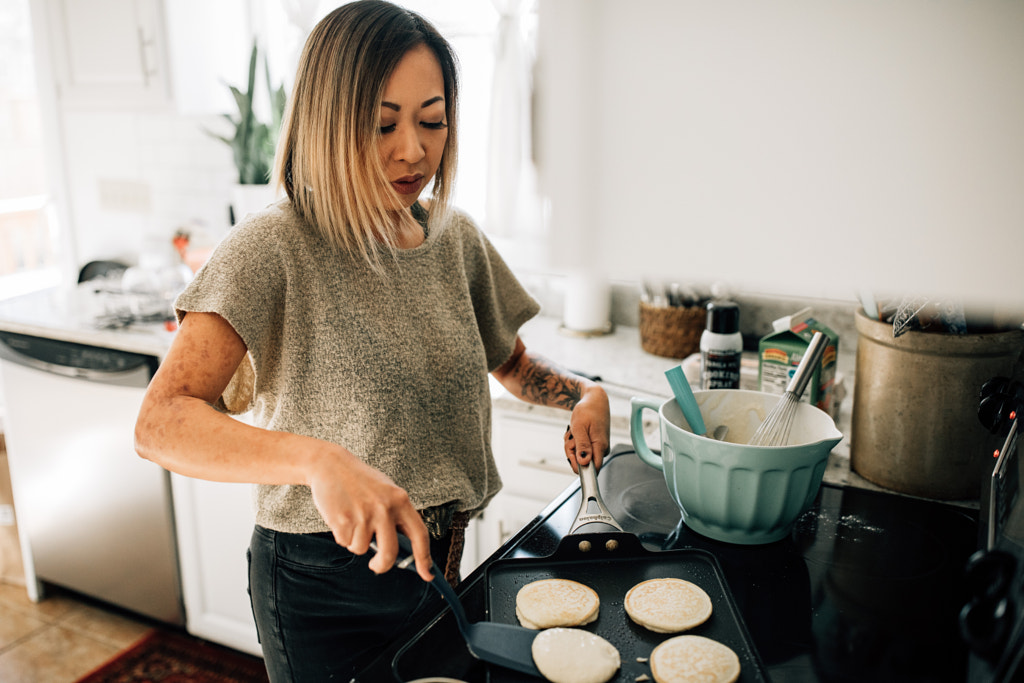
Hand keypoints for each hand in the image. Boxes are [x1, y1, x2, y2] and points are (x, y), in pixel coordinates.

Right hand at [305, 444, 433, 581]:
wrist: (330, 465)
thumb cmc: (360, 481)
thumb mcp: (386, 492)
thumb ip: (396, 516)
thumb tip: (402, 550)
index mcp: (400, 500)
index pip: (420, 535)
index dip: (424, 558)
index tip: (427, 575)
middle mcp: (385, 509)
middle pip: (390, 553)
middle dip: (381, 565)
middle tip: (376, 565)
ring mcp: (364, 515)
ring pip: (362, 549)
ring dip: (355, 542)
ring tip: (352, 520)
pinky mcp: (343, 520)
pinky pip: (345, 543)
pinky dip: (341, 536)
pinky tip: (340, 517)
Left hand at [564, 384, 610, 471]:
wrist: (594, 400)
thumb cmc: (587, 411)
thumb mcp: (579, 427)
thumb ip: (582, 446)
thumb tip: (584, 462)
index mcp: (600, 446)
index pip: (593, 469)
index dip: (580, 467)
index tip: (572, 457)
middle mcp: (602, 449)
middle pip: (582, 462)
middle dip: (572, 451)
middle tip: (571, 437)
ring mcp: (599, 447)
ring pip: (579, 455)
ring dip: (572, 445)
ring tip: (574, 432)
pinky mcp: (595, 445)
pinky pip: (580, 449)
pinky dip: (574, 442)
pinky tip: (576, 433)